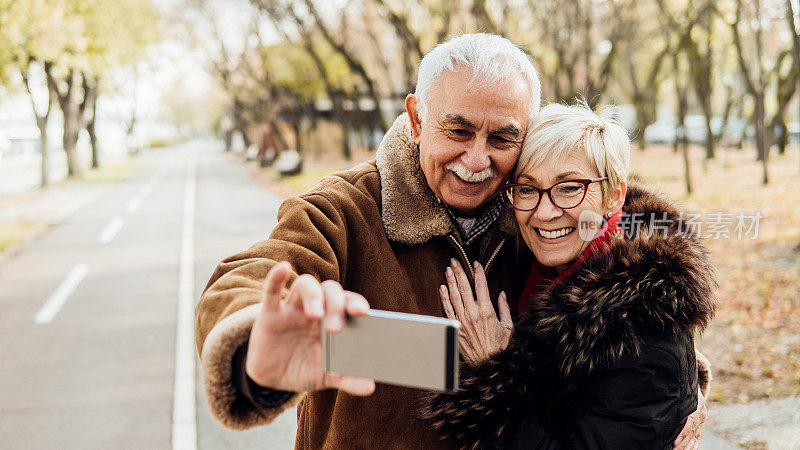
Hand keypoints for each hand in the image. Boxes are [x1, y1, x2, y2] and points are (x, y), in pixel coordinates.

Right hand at [244, 262, 375, 395]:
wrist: (271, 378)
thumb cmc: (303, 368)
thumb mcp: (325, 376)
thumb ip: (347, 378)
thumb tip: (370, 387)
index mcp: (333, 320)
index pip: (348, 303)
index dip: (356, 303)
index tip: (364, 312)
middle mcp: (316, 309)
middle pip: (330, 292)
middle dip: (335, 306)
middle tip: (336, 328)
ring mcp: (293, 309)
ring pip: (306, 286)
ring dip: (313, 297)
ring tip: (316, 314)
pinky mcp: (270, 314)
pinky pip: (272, 291)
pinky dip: (276, 278)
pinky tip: (282, 268)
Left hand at [439, 259, 512, 362]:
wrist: (488, 364)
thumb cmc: (499, 347)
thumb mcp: (508, 326)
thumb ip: (504, 308)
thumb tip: (502, 294)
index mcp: (487, 311)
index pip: (481, 285)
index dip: (478, 272)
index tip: (476, 263)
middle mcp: (473, 314)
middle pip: (464, 287)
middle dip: (459, 272)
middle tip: (455, 260)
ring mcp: (462, 320)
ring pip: (454, 295)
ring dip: (450, 281)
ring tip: (448, 269)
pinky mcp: (455, 327)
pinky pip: (447, 309)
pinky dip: (444, 297)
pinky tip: (442, 287)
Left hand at [673, 387, 707, 449]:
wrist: (692, 383)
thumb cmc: (682, 386)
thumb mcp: (681, 390)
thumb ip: (674, 397)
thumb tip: (658, 401)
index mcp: (697, 406)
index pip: (690, 423)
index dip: (682, 434)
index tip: (674, 442)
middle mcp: (701, 415)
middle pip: (692, 433)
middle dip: (683, 444)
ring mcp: (702, 421)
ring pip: (695, 437)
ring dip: (687, 447)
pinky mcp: (700, 425)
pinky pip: (697, 438)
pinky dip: (693, 446)